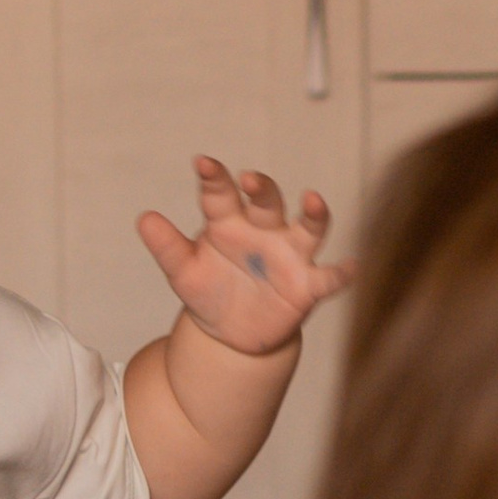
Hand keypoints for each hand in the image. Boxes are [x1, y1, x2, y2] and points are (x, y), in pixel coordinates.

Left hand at [135, 159, 352, 359]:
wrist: (232, 334)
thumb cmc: (209, 291)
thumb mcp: (183, 272)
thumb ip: (167, 247)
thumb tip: (144, 219)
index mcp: (228, 222)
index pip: (220, 194)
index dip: (213, 177)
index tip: (201, 163)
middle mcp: (263, 230)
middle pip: (267, 202)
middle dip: (261, 188)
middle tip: (250, 180)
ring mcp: (289, 255)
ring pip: (307, 228)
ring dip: (313, 214)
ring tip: (313, 200)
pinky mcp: (307, 285)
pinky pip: (328, 277)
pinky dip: (342, 272)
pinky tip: (353, 266)